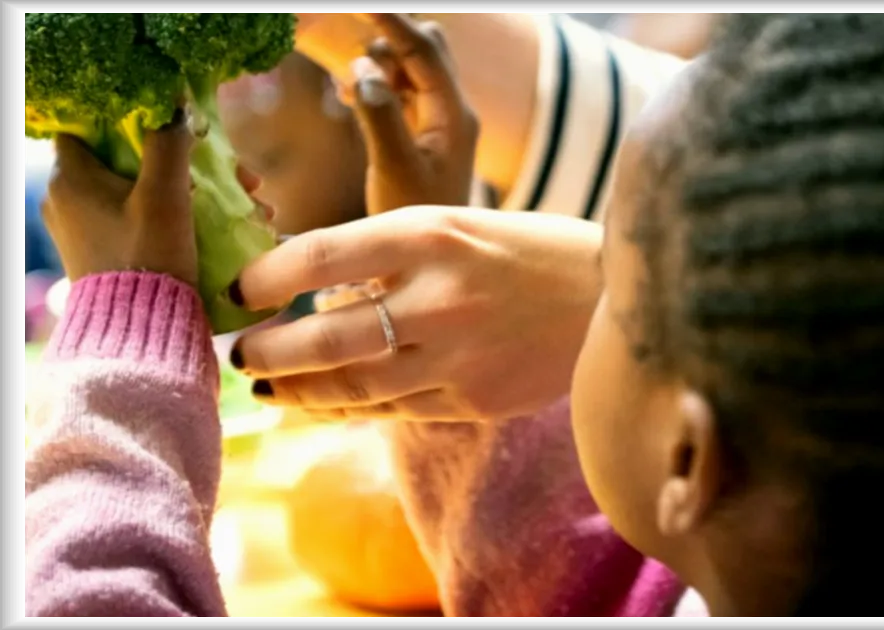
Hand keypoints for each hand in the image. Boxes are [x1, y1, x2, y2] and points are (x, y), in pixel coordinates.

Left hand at [43, 116, 269, 286]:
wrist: (139, 332)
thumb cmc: (147, 258)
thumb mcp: (164, 195)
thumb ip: (169, 142)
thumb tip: (176, 101)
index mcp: (70, 178)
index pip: (90, 127)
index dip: (131, 120)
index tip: (175, 129)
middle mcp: (67, 200)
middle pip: (129, 160)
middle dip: (188, 162)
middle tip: (238, 174)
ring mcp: (86, 230)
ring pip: (143, 191)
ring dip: (196, 191)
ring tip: (250, 204)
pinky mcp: (107, 255)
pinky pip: (143, 220)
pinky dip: (181, 216)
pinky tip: (226, 227)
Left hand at [230, 206, 601, 421]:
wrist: (612, 300)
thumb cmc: (526, 254)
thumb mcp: (459, 226)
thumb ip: (389, 257)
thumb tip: (316, 296)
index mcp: (434, 234)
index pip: (320, 255)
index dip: (265, 278)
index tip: (237, 291)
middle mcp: (442, 296)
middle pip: (328, 338)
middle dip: (269, 352)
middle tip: (238, 355)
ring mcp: (461, 356)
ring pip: (355, 386)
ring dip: (298, 391)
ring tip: (267, 387)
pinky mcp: (477, 400)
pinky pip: (394, 411)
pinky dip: (348, 409)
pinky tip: (321, 406)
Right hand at [344, 13, 478, 212]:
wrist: (434, 266)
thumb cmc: (418, 221)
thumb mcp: (394, 169)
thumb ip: (380, 116)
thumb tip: (363, 69)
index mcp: (454, 115)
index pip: (425, 50)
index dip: (391, 21)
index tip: (362, 3)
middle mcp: (453, 113)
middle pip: (425, 49)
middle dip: (389, 44)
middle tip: (355, 64)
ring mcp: (440, 124)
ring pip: (411, 70)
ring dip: (380, 66)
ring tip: (350, 93)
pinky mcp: (424, 137)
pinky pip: (400, 93)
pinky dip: (376, 86)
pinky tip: (351, 99)